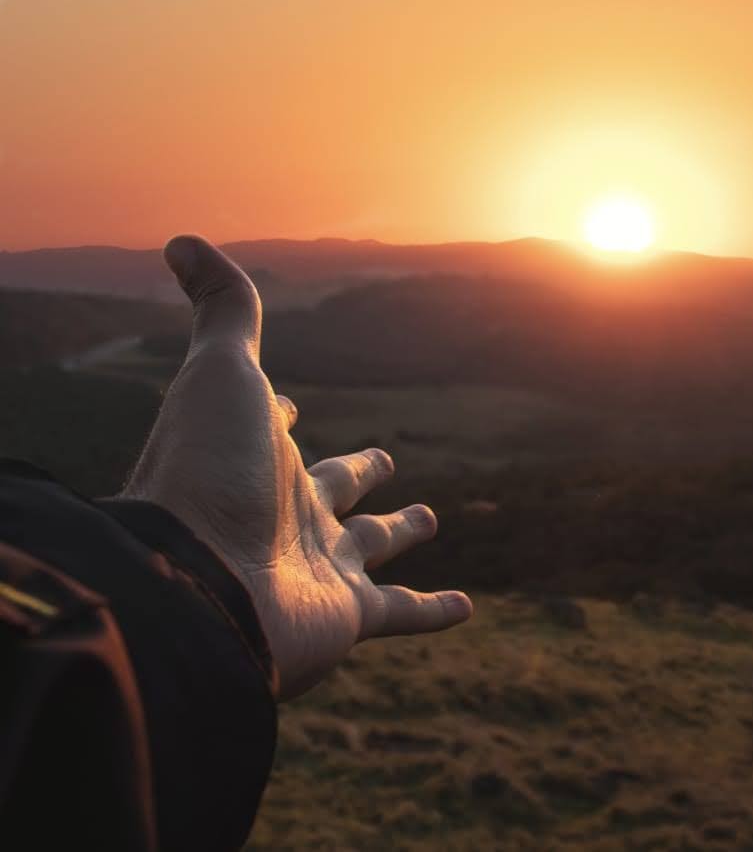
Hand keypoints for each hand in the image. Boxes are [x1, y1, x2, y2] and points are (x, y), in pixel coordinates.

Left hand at [123, 236, 471, 699]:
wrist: (197, 589)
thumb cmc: (206, 475)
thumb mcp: (224, 375)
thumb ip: (225, 313)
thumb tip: (182, 239)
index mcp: (257, 462)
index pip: (275, 432)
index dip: (282, 417)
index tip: (290, 405)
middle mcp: (285, 518)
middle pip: (332, 490)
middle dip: (357, 473)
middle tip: (385, 456)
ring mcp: (318, 571)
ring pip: (371, 548)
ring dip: (400, 535)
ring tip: (429, 519)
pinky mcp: (348, 617)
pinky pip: (401, 611)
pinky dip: (435, 609)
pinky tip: (466, 606)